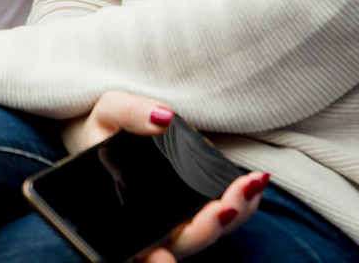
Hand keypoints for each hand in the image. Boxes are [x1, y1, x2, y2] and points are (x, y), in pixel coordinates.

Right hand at [62, 91, 268, 261]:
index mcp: (121, 212)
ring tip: (252, 184)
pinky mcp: (194, 207)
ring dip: (235, 213)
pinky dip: (240, 204)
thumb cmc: (104, 128)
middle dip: (211, 225)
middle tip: (229, 201)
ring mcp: (176, 220)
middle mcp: (151, 225)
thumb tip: (162, 118)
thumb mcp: (108, 111)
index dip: (154, 259)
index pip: (138, 249)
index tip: (164, 254)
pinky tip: (254, 183)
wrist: (108, 131)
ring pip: (209, 232)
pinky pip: (220, 216)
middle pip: (185, 241)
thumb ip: (130, 113)